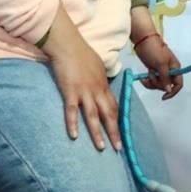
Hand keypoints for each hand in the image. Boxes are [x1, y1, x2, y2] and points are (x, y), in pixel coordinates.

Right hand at [41, 7, 121, 151]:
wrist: (69, 44)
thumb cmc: (82, 53)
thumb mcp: (97, 67)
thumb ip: (100, 80)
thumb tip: (103, 87)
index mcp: (103, 85)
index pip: (114, 106)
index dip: (118, 121)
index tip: (121, 134)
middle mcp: (97, 90)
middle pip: (108, 114)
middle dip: (114, 132)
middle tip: (119, 148)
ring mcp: (84, 91)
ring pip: (93, 116)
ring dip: (97, 133)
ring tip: (101, 148)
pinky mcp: (70, 91)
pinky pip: (71, 110)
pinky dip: (73, 123)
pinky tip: (75, 136)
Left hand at [135, 34, 183, 99]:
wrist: (143, 41)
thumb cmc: (154, 50)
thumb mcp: (161, 64)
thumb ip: (165, 78)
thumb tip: (169, 90)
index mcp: (175, 68)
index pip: (178, 84)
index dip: (173, 92)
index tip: (163, 96)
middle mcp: (169, 71)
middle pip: (166, 86)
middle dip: (157, 84)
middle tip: (151, 75)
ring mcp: (161, 71)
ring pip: (158, 85)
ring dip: (151, 83)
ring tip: (146, 75)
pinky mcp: (153, 71)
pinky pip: (152, 81)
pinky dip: (147, 82)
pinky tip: (143, 78)